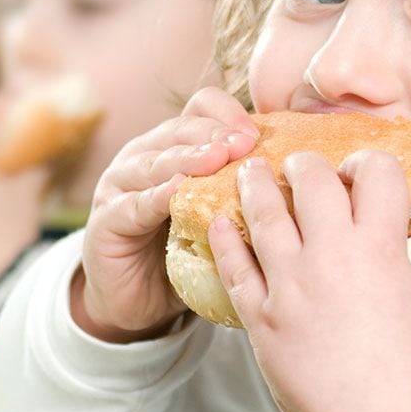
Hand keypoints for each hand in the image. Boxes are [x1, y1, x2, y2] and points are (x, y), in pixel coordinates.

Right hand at [73, 87, 257, 342]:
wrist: (136, 302)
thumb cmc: (185, 255)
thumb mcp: (220, 217)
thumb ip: (246, 195)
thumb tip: (304, 185)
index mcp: (174, 146)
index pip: (200, 109)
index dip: (227, 114)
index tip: (257, 134)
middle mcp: (143, 156)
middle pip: (179, 129)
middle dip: (214, 133)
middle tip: (245, 143)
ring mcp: (119, 186)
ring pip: (154, 161)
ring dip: (188, 158)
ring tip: (217, 158)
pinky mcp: (106, 221)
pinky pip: (133, 204)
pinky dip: (155, 197)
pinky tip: (177, 194)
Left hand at [208, 149, 410, 411]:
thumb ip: (385, 269)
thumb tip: (373, 256)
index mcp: (383, 250)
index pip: (377, 173)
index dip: (368, 162)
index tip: (357, 169)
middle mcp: (334, 257)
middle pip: (312, 180)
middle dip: (304, 165)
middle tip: (296, 164)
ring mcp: (292, 286)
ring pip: (264, 214)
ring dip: (256, 186)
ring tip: (250, 173)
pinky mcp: (262, 320)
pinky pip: (235, 268)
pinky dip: (225, 240)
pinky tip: (218, 223)